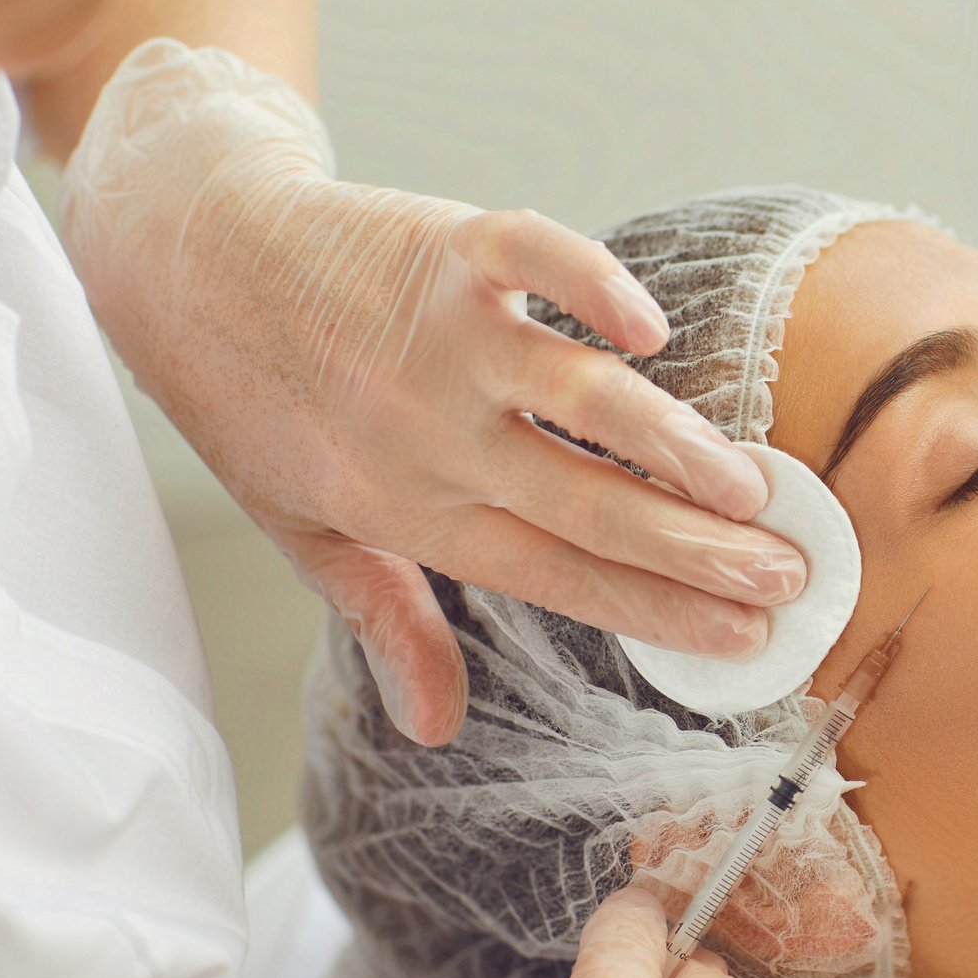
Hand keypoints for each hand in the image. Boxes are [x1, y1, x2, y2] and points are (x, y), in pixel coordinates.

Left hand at [59, 39, 806, 743]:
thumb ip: (389, 623)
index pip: (560, 578)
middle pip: (587, 505)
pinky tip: (649, 329)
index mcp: (416, 513)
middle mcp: (437, 438)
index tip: (747, 633)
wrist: (187, 262)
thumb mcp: (307, 534)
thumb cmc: (256, 401)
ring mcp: (444, 343)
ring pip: (577, 400)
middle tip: (790, 575)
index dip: (658, 610)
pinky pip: (533, 261)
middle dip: (698, 550)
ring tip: (751, 486)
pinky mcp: (447, 251)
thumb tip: (435, 726)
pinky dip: (591, 285)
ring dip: (672, 445)